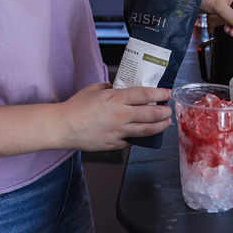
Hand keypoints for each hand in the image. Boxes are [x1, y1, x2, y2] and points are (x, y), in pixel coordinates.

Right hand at [56, 83, 171, 151]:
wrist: (63, 126)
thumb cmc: (76, 107)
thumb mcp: (94, 89)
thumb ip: (110, 88)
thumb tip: (121, 88)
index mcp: (115, 98)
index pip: (145, 95)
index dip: (159, 94)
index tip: (167, 93)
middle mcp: (120, 115)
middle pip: (151, 114)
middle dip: (165, 111)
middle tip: (169, 109)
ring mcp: (119, 131)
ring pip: (147, 130)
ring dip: (160, 126)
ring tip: (166, 123)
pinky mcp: (115, 144)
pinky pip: (133, 141)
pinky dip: (142, 137)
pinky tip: (146, 134)